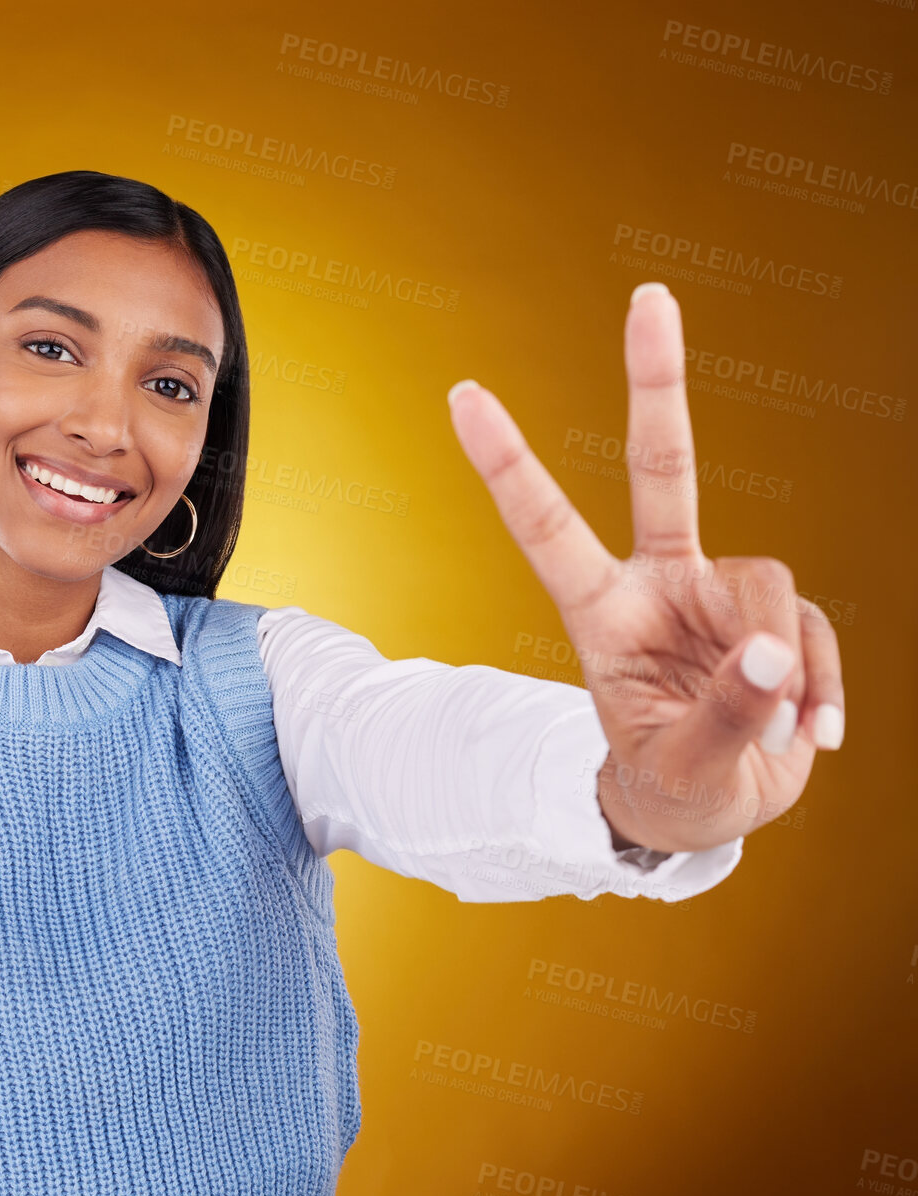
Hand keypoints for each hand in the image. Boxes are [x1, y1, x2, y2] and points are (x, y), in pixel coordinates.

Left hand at [447, 282, 843, 854]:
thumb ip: (721, 715)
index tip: (462, 394)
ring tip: (773, 740)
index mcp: (602, 612)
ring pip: (769, 588)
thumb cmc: (666, 784)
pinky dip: (818, 691)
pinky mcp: (779, 622)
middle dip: (657, 385)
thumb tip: (771, 654)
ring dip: (781, 670)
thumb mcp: (676, 769)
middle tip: (649, 297)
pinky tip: (811, 738)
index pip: (547, 528)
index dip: (509, 463)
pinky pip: (813, 637)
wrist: (704, 813)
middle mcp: (660, 585)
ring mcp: (721, 598)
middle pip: (664, 471)